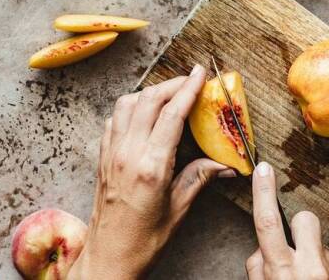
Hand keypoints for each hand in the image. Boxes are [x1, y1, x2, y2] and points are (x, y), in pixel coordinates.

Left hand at [69, 65, 234, 279]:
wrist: (108, 256)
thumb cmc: (144, 240)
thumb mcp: (178, 209)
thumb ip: (199, 178)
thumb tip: (226, 164)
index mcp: (150, 165)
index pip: (172, 114)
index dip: (188, 88)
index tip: (200, 73)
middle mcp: (127, 152)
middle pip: (149, 100)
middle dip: (172, 84)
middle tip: (191, 80)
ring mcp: (111, 152)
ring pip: (127, 103)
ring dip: (149, 92)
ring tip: (169, 93)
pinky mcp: (102, 156)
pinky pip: (114, 118)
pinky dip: (130, 107)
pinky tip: (143, 112)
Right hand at [247, 162, 328, 279]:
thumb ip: (258, 268)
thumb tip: (262, 248)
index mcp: (282, 272)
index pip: (268, 222)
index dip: (264, 193)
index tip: (263, 170)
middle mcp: (311, 270)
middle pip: (306, 220)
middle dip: (302, 227)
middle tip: (301, 252)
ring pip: (326, 248)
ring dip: (319, 262)